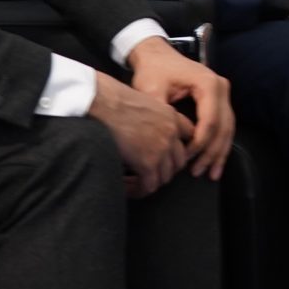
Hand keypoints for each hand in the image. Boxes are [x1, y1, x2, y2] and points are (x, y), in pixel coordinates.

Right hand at [90, 66, 190, 197]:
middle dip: (164, 170)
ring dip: (150, 182)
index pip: (188, 136)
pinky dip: (137, 190)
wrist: (100, 102)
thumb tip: (144, 132)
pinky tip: (125, 187)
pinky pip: (149, 186)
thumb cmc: (111, 98)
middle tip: (146, 173)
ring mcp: (162, 149)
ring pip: (165, 177)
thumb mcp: (142, 102)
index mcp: (171, 116)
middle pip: (179, 162)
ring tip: (133, 182)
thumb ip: (152, 118)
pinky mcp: (148, 163)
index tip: (165, 156)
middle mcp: (171, 133)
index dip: (177, 149)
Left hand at [127, 35, 235, 179]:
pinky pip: (225, 125)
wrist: (156, 55)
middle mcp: (221, 87)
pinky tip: (215, 161)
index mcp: (207, 83)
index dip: (200, 143)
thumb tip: (168, 140)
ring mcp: (223, 93)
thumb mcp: (151, 90)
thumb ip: (161, 114)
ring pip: (228, 128)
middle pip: (224, 126)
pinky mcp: (219, 99)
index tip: (186, 158)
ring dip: (219, 152)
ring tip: (211, 173)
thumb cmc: (153, 71)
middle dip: (212, 153)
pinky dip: (220, 144)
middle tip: (199, 172)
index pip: (210, 120)